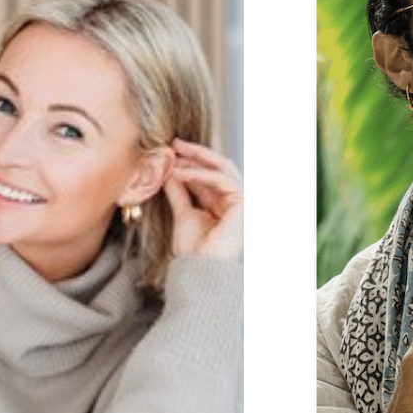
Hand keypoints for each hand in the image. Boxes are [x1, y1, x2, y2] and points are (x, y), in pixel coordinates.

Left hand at [164, 139, 242, 261]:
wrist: (199, 268)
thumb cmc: (193, 250)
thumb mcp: (182, 213)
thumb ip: (179, 192)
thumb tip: (169, 172)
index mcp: (224, 206)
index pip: (210, 177)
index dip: (191, 164)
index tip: (171, 154)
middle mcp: (236, 202)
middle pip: (220, 168)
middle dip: (197, 155)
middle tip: (175, 145)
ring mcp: (242, 201)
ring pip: (222, 169)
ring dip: (197, 160)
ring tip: (174, 157)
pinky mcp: (243, 202)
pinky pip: (221, 179)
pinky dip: (199, 174)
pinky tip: (180, 173)